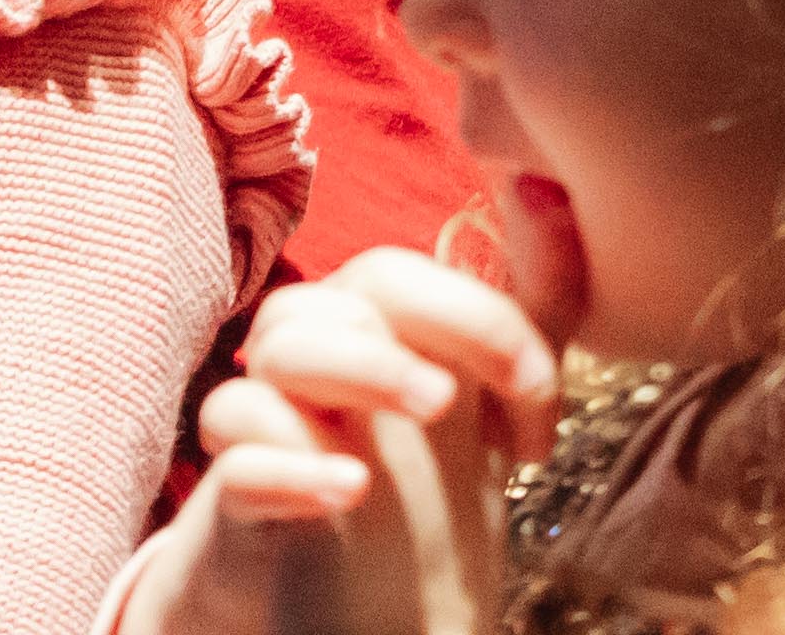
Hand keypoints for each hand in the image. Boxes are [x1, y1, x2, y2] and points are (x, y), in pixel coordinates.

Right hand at [114, 250, 557, 634]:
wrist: (349, 602)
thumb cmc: (417, 483)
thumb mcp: (494, 401)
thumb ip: (534, 307)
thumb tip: (547, 189)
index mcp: (365, 325)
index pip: (398, 275)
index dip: (476, 319)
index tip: (536, 400)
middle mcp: (312, 358)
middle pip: (332, 298)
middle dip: (405, 336)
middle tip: (454, 401)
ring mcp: (270, 423)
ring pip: (276, 353)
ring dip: (357, 372)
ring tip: (425, 423)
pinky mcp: (238, 499)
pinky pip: (237, 459)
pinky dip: (289, 467)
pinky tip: (349, 488)